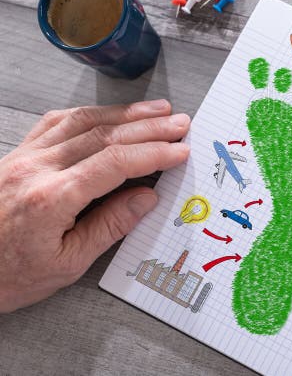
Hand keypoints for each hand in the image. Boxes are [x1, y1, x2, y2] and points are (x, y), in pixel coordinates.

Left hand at [0, 100, 189, 312]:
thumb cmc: (6, 275)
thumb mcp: (66, 265)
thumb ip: (109, 227)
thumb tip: (146, 198)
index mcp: (51, 198)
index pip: (115, 163)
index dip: (153, 153)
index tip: (179, 150)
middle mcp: (36, 169)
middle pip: (104, 134)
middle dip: (148, 127)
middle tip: (179, 124)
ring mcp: (23, 157)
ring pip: (82, 120)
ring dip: (124, 113)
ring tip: (156, 110)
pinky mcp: (16, 155)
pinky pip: (56, 122)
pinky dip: (89, 113)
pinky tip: (108, 114)